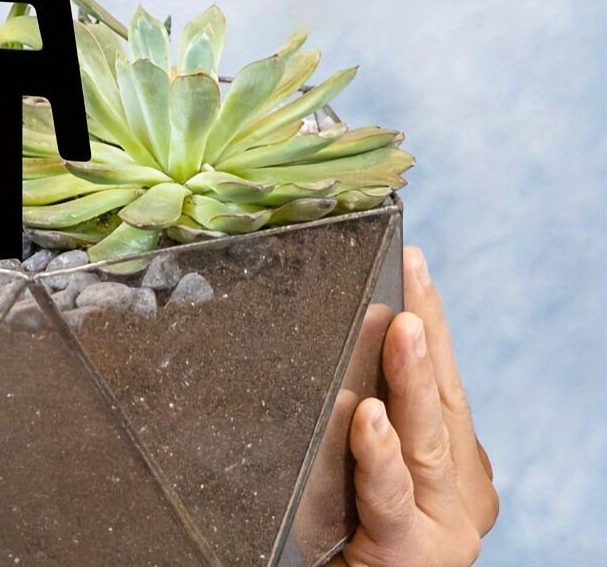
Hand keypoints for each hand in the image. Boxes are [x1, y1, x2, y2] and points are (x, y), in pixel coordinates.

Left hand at [332, 247, 497, 566]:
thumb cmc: (345, 535)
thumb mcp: (363, 465)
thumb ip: (367, 418)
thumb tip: (339, 347)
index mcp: (453, 467)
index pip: (444, 378)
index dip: (431, 317)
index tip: (412, 261)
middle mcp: (458, 494)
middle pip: (442, 399)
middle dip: (427, 333)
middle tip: (411, 276)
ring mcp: (442, 528)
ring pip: (424, 442)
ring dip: (411, 380)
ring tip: (401, 327)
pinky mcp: (410, 555)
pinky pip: (391, 498)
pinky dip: (379, 455)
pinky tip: (368, 419)